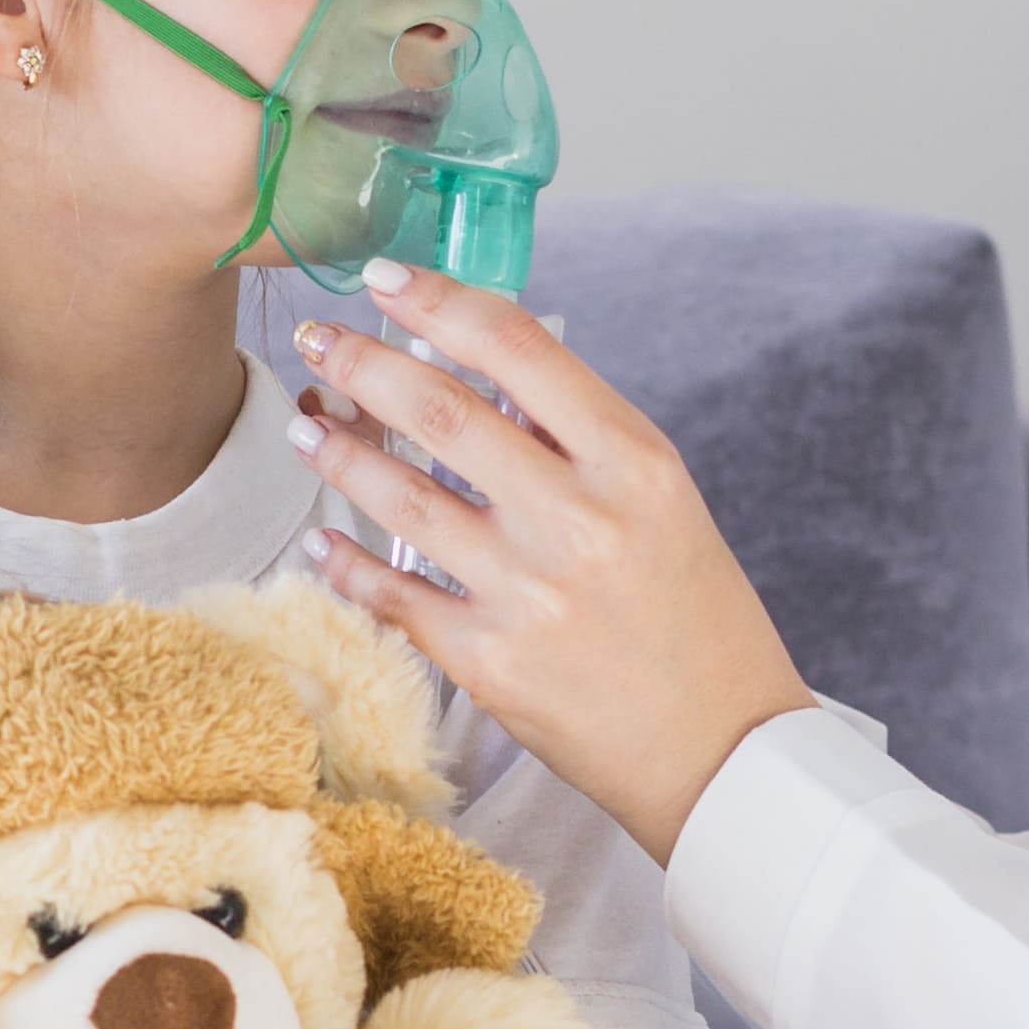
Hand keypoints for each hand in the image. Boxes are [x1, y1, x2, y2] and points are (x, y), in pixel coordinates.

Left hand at [286, 264, 817, 862]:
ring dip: (339, 452)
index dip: (438, 300)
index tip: (386, 276)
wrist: (723, 752)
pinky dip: (346, 562)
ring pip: (402, 496)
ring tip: (305, 424)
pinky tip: (321, 539)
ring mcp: (529, 592)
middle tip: (321, 338)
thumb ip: (579, 441)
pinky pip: (394, 595)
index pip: (519, 347)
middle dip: (362, 362)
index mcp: (633, 461)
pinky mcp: (490, 664)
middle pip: (441, 411)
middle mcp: (579, 517)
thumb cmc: (697, 618)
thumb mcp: (664, 502)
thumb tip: (482, 376)